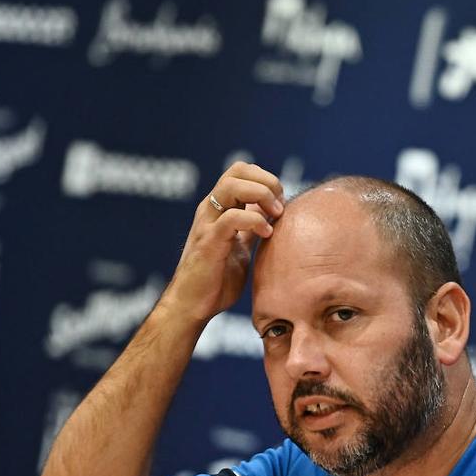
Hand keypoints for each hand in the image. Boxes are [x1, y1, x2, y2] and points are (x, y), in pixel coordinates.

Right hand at [162, 162, 284, 323]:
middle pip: (238, 170)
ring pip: (231, 186)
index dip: (266, 179)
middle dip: (267, 182)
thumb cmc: (217, 280)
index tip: (281, 201)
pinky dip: (254, 221)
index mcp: (219, 208)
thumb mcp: (241, 248)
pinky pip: (231, 218)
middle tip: (280, 206)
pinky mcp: (208, 242)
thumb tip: (270, 215)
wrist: (194, 305)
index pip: (241, 171)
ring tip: (276, 215)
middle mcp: (210, 209)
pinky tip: (267, 234)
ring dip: (261, 195)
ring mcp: (207, 224)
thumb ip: (250, 230)